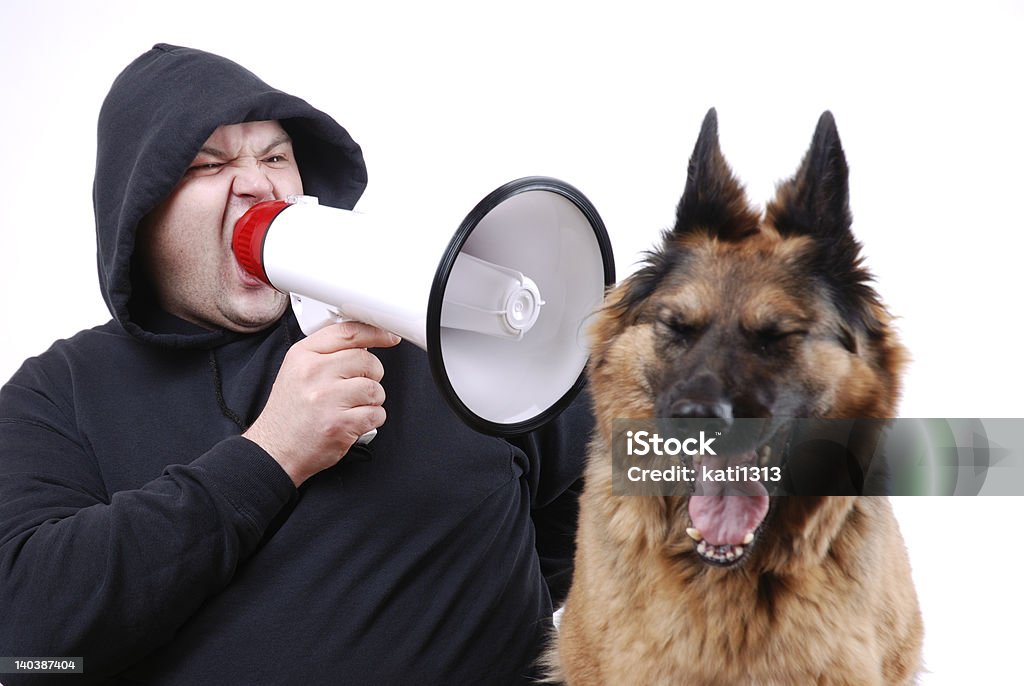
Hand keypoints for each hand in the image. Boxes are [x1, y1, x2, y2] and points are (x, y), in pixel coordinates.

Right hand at [243, 322, 400, 485]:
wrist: (275, 451)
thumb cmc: (289, 413)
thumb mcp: (296, 371)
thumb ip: (327, 353)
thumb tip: (364, 343)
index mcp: (303, 355)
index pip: (348, 333)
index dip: (375, 333)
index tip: (388, 337)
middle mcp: (314, 373)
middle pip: (367, 361)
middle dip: (371, 375)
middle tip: (356, 388)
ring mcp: (327, 399)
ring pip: (375, 388)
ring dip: (371, 400)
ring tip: (350, 407)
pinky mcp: (340, 424)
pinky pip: (377, 413)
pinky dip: (371, 419)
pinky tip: (353, 421)